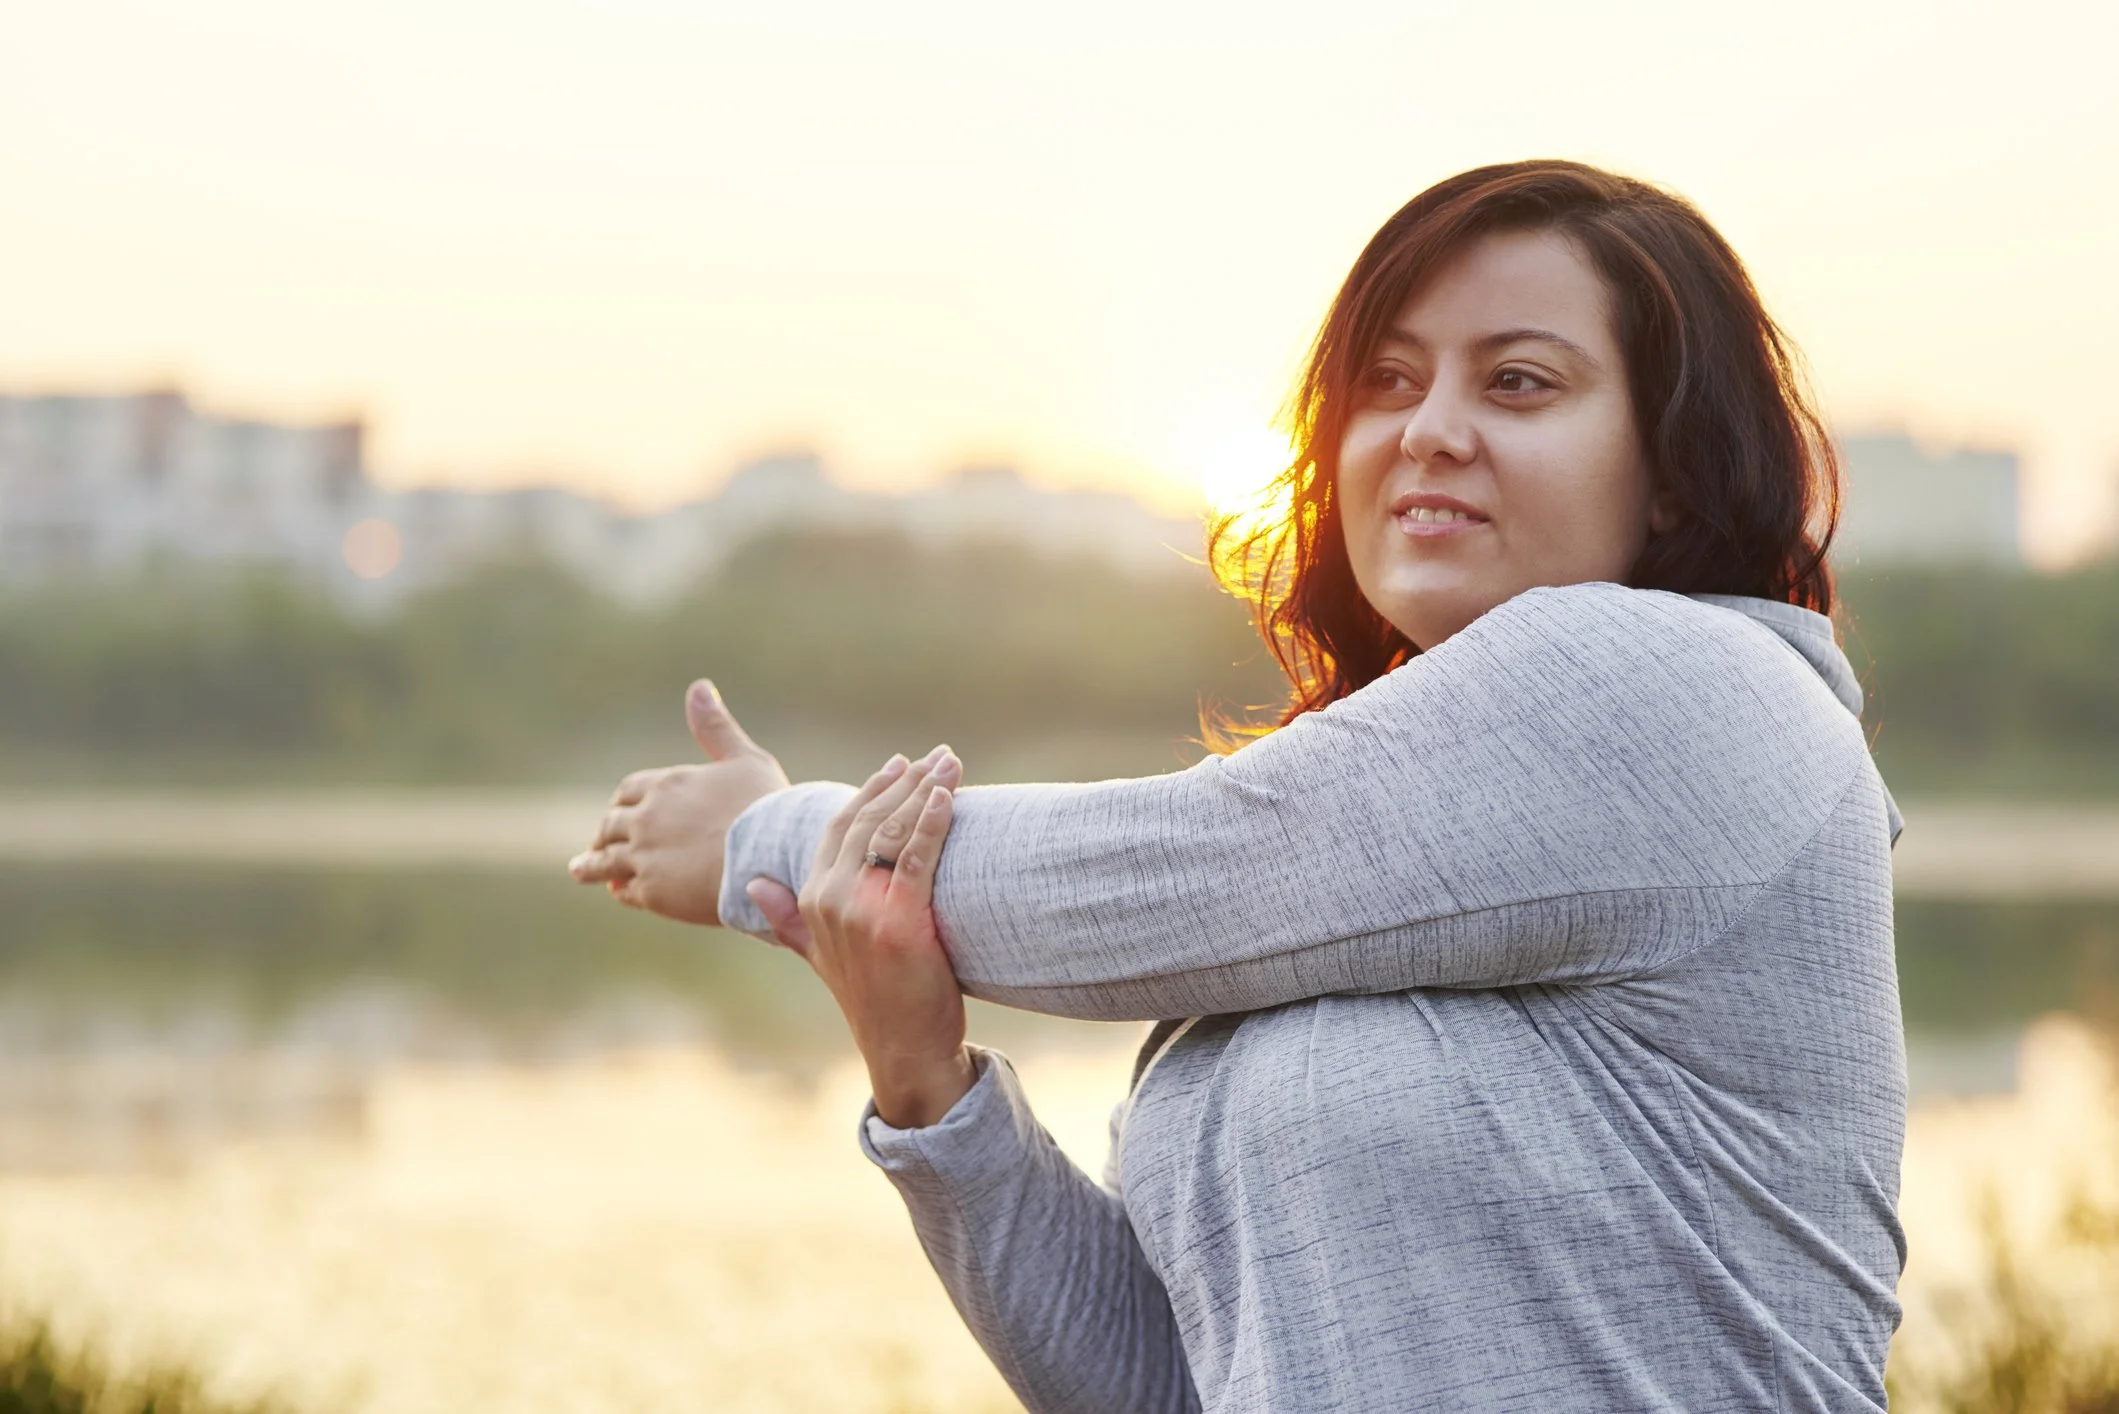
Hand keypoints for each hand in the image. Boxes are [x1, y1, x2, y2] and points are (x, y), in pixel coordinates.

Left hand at [568, 680, 790, 925]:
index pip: (629, 791)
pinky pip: (625, 890)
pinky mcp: (652, 891)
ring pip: (605, 860)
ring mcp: (644, 855)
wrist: (769, 856)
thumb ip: (715, 726)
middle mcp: (647, 818)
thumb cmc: (764, 807)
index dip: (623, 802)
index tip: (619, 809)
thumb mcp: (744, 759)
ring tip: (579, 868)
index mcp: (666, 784)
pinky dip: (618, 889)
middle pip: (611, 824)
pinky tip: (616, 891)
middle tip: (598, 841)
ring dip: (591, 864)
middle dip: (603, 832)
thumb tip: (700, 686)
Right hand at [745, 745, 972, 1128]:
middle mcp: (829, 899)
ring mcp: (861, 909)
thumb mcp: (820, 955)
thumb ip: (787, 919)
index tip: (901, 764)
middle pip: (868, 820)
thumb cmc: (874, 999)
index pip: (839, 827)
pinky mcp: (897, 921)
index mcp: (811, 900)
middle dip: (906, 781)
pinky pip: (917, 858)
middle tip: (939, 753)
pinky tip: (948, 797)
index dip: (871, 791)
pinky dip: (933, 822)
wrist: (902, 1048)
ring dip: (925, 789)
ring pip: (892, 831)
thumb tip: (755, 884)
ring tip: (951, 762)